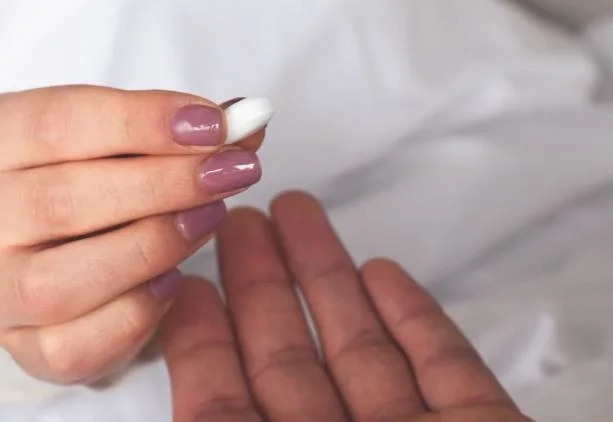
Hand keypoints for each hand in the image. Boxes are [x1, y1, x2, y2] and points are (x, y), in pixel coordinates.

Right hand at [0, 87, 266, 385]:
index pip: (57, 123)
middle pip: (62, 201)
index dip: (142, 121)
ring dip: (150, 247)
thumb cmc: (75, 173)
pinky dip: (134, 313)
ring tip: (209, 217)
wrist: (25, 248)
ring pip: (60, 282)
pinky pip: (74, 344)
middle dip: (163, 184)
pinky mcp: (14, 346)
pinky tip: (173, 280)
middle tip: (232, 171)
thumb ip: (174, 127)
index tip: (214, 124)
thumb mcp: (111, 133)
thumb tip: (246, 120)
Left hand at [163, 192, 526, 421]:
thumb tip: (168, 322)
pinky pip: (444, 367)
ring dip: (330, 279)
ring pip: (362, 353)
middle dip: (262, 284)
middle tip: (238, 214)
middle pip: (290, 363)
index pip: (223, 403)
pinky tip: (384, 271)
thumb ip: (212, 416)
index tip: (186, 273)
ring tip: (294, 211)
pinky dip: (416, 317)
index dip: (201, 337)